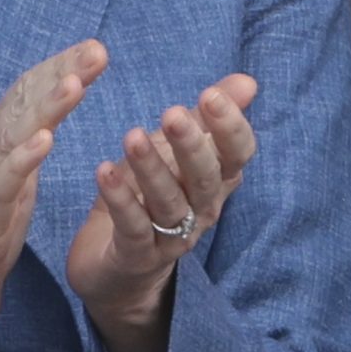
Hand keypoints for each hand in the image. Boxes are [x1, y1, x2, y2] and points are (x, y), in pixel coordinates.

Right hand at [0, 39, 107, 351]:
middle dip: (61, 74)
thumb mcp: (7, 183)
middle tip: (98, 50)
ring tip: (76, 82)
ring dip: (46, 108)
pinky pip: (2, 185)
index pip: (26, 94)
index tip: (95, 49)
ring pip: (13, 136)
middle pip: (22, 104)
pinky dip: (22, 160)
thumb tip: (46, 114)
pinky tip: (45, 142)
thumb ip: (21, 147)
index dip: (59, 68)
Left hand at [68, 74, 260, 351]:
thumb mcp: (178, 154)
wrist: (119, 270)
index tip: (210, 94)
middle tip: (172, 113)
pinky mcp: (136, 256)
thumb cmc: (152, 199)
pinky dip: (120, 200)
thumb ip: (208, 119)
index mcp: (216, 182)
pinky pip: (133, 227)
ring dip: (151, 170)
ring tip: (131, 137)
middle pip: (205, 179)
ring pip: (168, 203)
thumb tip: (247, 81)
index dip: (229, 127)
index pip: (237, 155)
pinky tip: (104, 171)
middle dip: (191, 145)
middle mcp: (201, 211)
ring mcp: (171, 238)